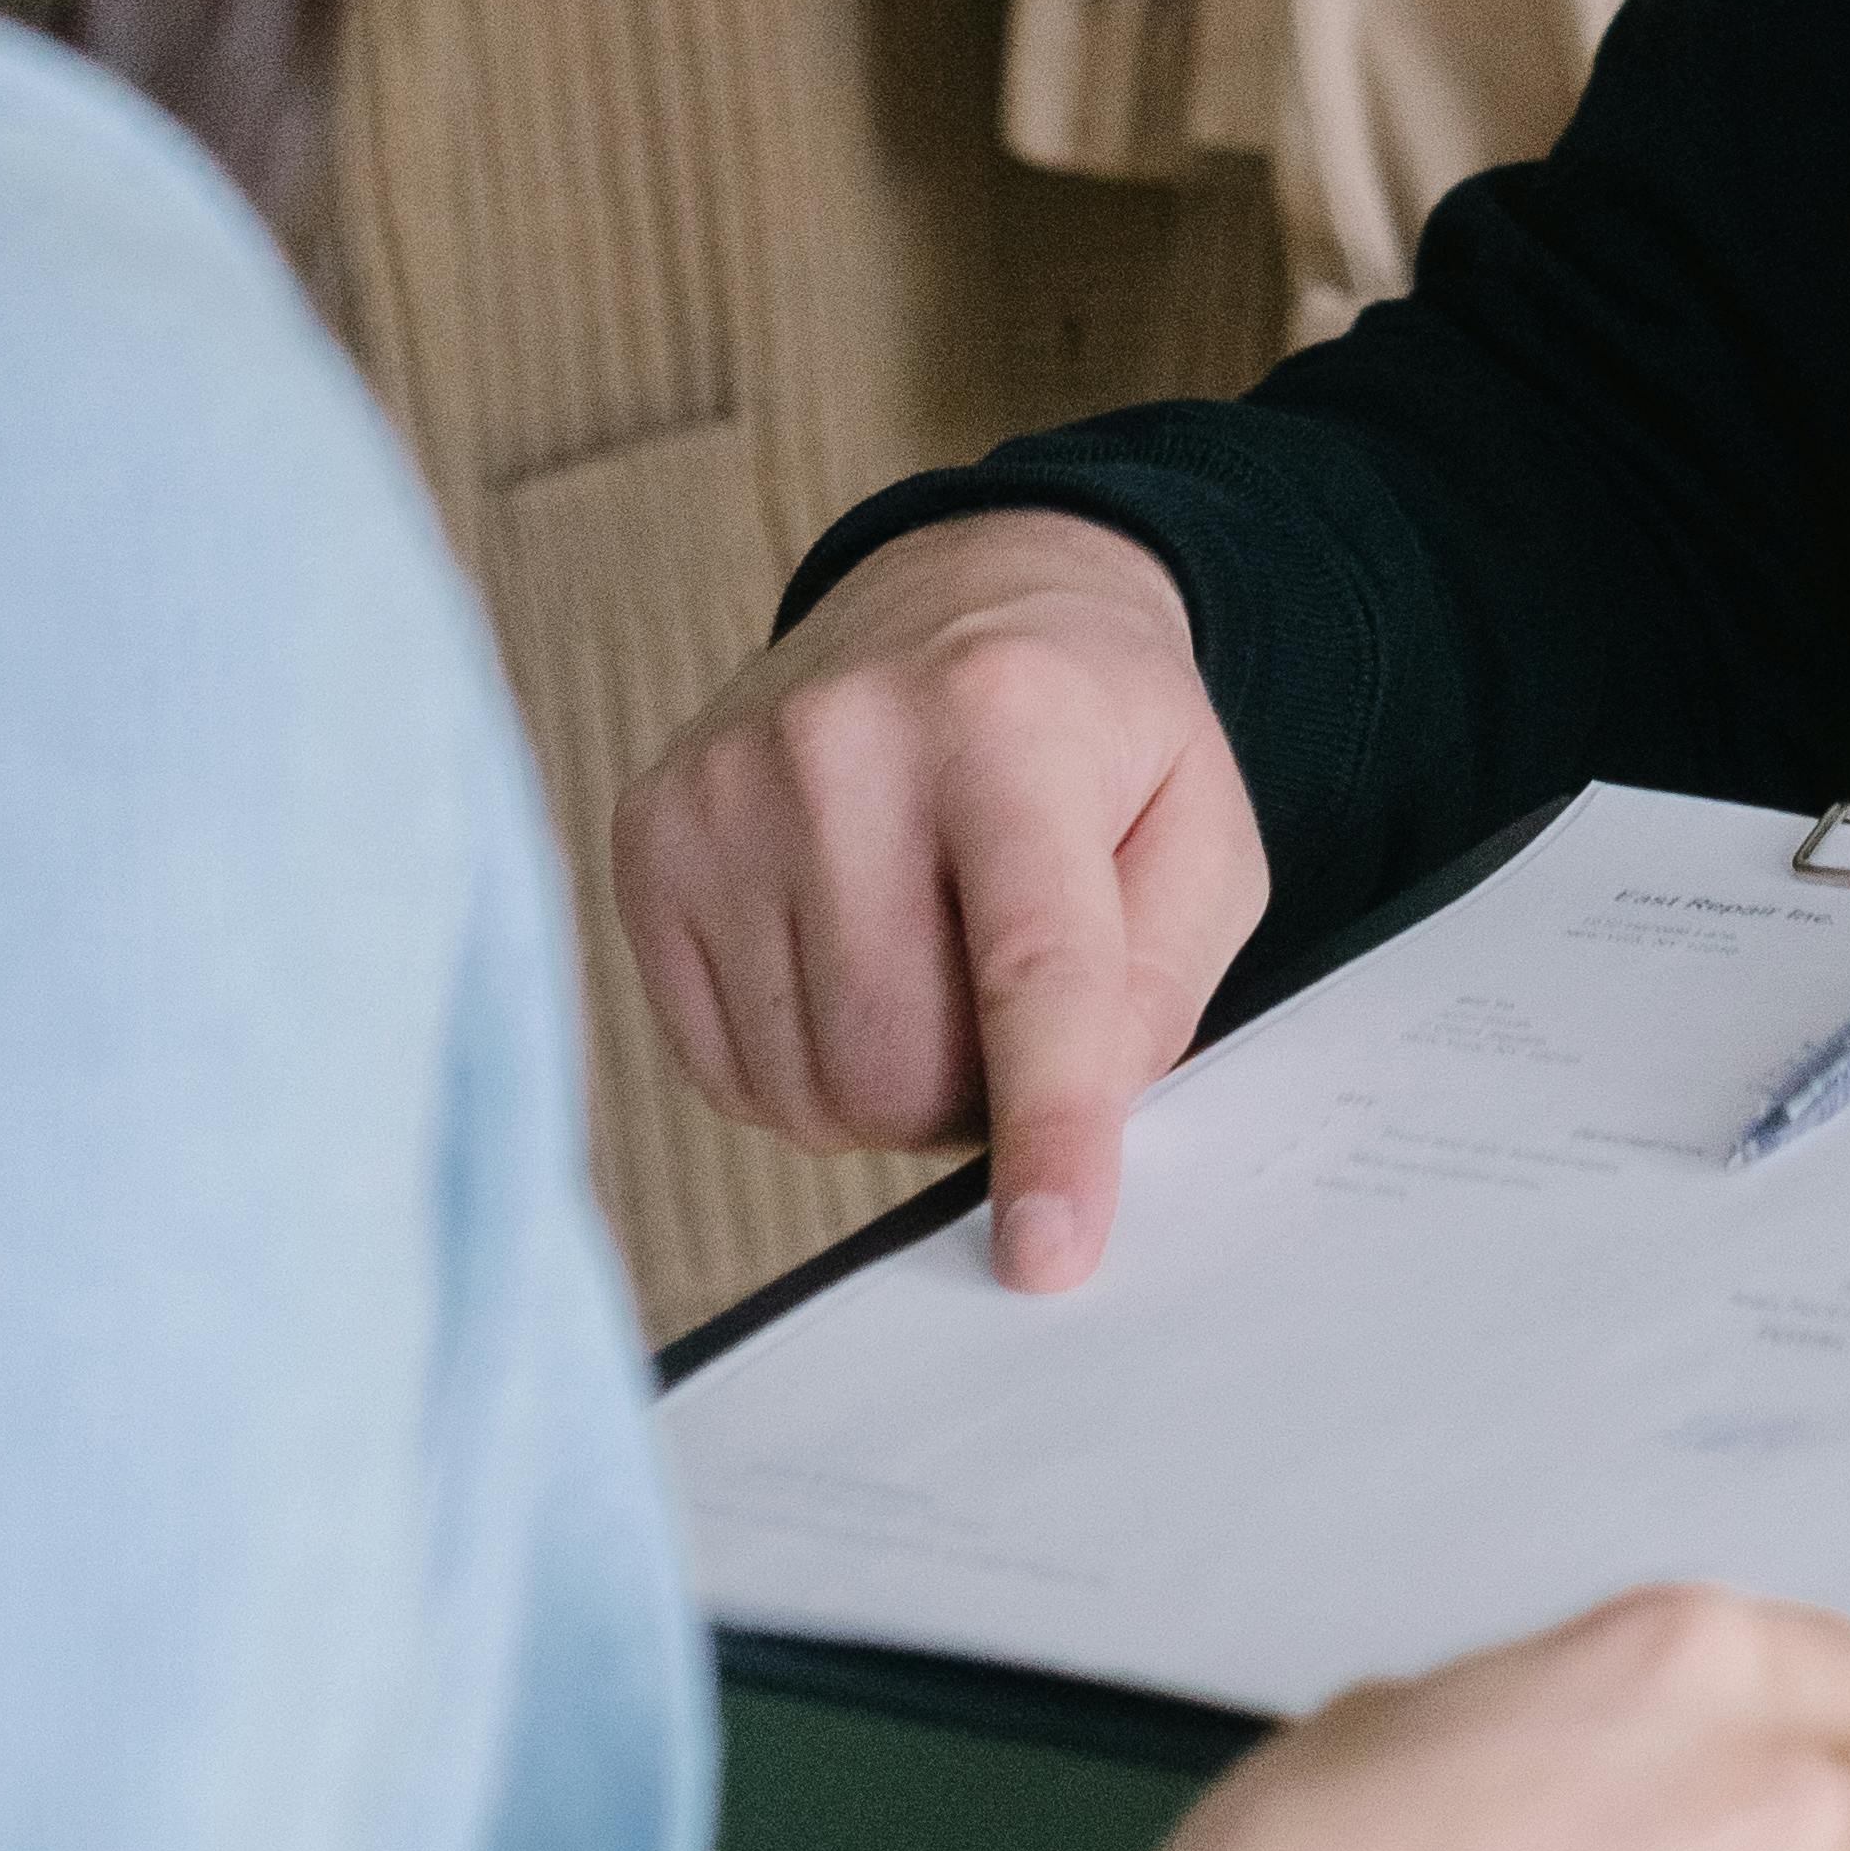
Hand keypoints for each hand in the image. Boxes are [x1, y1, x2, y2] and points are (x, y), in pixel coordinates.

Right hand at [612, 507, 1263, 1293]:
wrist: (954, 593)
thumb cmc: (1094, 733)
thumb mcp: (1199, 828)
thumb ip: (1159, 985)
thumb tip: (1071, 1125)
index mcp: (1009, 721)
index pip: (1029, 968)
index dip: (1047, 1125)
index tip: (1050, 1256)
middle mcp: (841, 743)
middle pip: (899, 1062)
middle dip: (973, 1097)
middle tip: (1009, 1017)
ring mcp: (723, 789)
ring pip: (809, 1087)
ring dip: (891, 1086)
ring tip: (930, 966)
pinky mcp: (650, 836)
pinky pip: (728, 1071)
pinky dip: (809, 1066)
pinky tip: (846, 965)